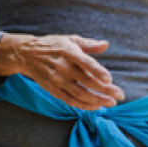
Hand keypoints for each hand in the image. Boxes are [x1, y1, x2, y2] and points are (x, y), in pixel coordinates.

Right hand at [0, 33, 124, 109]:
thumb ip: (89, 44)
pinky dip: (84, 105)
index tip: (109, 79)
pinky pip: (70, 101)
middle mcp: (63, 67)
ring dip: (97, 100)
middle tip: (119, 96)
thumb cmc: (54, 45)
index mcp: (69, 51)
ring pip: (80, 94)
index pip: (85, 63)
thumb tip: (106, 44)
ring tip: (111, 103)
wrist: (28, 54)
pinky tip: (96, 106)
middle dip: (105, 90)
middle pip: (86, 81)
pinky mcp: (53, 90)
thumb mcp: (70, 39)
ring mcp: (57, 80)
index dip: (97, 71)